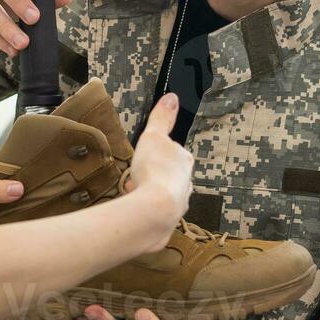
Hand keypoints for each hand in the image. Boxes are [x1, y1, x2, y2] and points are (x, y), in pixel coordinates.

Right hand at [123, 93, 192, 240]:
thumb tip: (172, 98)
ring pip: (163, 194)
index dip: (157, 153)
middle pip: (169, 175)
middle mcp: (186, 183)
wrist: (155, 209)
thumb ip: (162, 119)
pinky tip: (133, 208)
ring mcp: (179, 204)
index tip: (144, 156)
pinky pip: (155, 212)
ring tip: (132, 191)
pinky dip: (145, 207)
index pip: (174, 153)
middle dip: (153, 174)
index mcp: (184, 162)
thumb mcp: (154, 136)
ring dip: (148, 191)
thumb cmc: (155, 170)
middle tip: (137, 174)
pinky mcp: (168, 221)